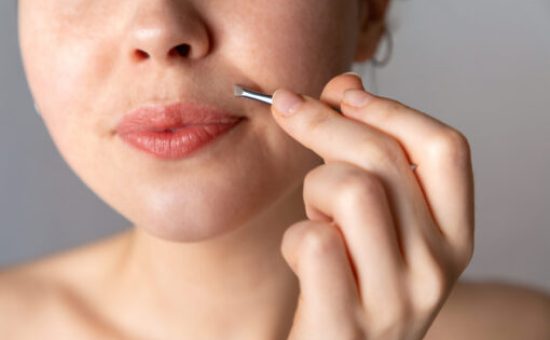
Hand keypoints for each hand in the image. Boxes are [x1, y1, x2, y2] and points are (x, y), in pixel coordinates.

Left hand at [271, 73, 473, 339]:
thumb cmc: (356, 280)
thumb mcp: (379, 220)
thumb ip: (370, 152)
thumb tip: (345, 85)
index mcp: (454, 234)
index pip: (444, 147)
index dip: (390, 108)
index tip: (343, 92)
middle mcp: (437, 266)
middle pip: (382, 158)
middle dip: (322, 122)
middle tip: (287, 110)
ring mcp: (395, 297)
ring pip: (348, 189)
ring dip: (313, 190)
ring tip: (315, 214)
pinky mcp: (347, 322)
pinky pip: (312, 241)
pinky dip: (293, 238)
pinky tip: (301, 257)